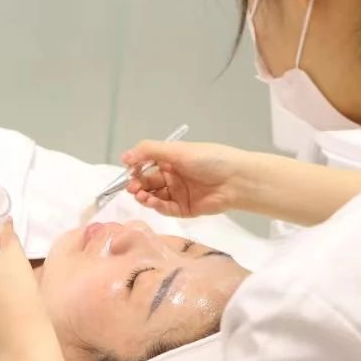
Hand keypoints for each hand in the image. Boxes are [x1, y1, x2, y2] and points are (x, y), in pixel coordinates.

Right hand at [119, 140, 253, 217]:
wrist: (236, 180)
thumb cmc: (208, 160)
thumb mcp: (177, 150)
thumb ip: (149, 151)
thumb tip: (124, 157)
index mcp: (171, 160)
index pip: (146, 165)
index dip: (135, 169)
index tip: (128, 172)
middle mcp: (173, 176)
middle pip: (148, 182)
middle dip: (138, 185)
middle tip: (132, 188)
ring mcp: (178, 194)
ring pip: (154, 196)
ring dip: (145, 196)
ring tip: (141, 195)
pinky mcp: (184, 209)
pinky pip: (166, 208)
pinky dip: (157, 206)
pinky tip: (152, 202)